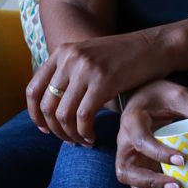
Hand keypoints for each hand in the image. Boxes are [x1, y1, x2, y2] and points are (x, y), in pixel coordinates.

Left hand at [25, 30, 165, 144]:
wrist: (154, 46)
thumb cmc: (124, 58)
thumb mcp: (90, 58)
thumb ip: (70, 74)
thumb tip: (52, 107)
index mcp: (62, 52)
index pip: (33, 89)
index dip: (35, 115)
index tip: (46, 130)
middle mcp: (69, 58)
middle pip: (47, 105)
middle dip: (55, 130)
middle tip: (69, 140)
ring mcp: (85, 69)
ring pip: (63, 114)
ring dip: (71, 135)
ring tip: (83, 141)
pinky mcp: (102, 82)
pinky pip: (83, 117)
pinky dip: (85, 133)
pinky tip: (93, 138)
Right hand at [114, 80, 187, 187]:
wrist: (141, 96)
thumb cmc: (160, 94)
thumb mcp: (179, 95)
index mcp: (132, 121)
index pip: (141, 140)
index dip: (159, 153)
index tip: (183, 160)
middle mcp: (125, 144)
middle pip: (128, 172)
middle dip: (154, 184)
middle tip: (179, 186)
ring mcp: (130, 159)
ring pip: (136, 187)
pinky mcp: (139, 169)